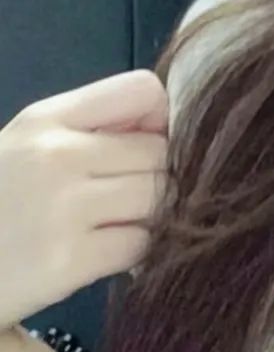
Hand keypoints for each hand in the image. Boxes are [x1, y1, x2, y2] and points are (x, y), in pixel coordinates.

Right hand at [0, 70, 168, 331]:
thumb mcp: (29, 144)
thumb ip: (92, 126)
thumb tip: (165, 124)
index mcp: (47, 119)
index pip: (144, 90)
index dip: (159, 118)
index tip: (143, 143)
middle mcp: (56, 156)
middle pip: (160, 151)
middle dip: (156, 174)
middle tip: (128, 197)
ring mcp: (63, 208)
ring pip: (158, 196)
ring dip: (149, 215)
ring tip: (115, 225)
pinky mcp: (67, 261)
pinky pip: (140, 243)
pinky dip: (134, 251)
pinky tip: (104, 254)